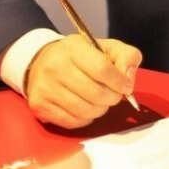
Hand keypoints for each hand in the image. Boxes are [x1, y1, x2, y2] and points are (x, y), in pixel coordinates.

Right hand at [25, 34, 141, 128]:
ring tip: (101, 101)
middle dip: (112, 98)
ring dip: (100, 110)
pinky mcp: (39, 106)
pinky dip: (86, 119)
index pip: (102, 69)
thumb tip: (128, 79)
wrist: (42, 61)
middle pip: (95, 93)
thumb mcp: (106, 46)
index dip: (119, 81)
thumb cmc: (80, 54)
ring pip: (84, 111)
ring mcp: (45, 88)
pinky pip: (72, 122)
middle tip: (115, 95)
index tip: (126, 86)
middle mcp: (56, 67)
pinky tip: (87, 108)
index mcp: (74, 48)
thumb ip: (126, 56)